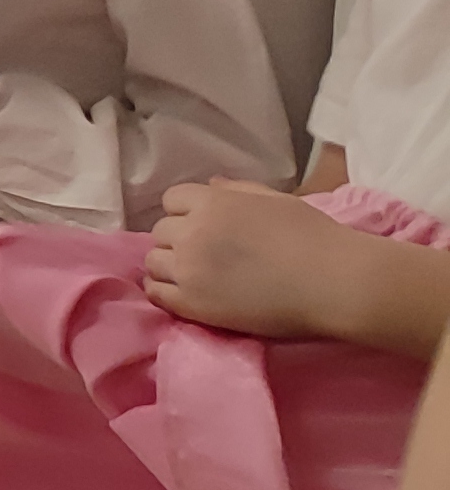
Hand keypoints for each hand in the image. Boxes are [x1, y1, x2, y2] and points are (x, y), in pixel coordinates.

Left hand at [144, 179, 365, 339]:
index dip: (188, 211)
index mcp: (213, 203)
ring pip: (154, 261)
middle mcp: (192, 233)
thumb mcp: (276, 200)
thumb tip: (210, 185)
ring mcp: (188, 270)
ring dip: (169, 264)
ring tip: (196, 275)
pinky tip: (182, 293)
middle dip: (180, 238)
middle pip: (162, 231)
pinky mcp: (192, 304)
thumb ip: (237, 191)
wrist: (334, 283)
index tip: (206, 226)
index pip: (173, 199)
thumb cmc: (315, 237)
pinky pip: (156, 293)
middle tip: (206, 254)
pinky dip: (163, 290)